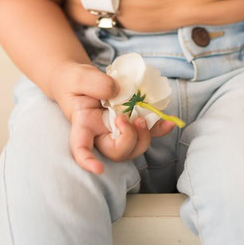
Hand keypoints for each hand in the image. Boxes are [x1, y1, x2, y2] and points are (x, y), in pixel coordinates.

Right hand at [47, 60, 174, 173]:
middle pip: (116, 152)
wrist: (82, 79)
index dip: (88, 160)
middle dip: (128, 140)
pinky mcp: (131, 121)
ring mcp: (117, 129)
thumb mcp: (79, 76)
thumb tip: (118, 92)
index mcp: (83, 124)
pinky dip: (160, 128)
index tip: (98, 168)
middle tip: (125, 118)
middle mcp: (101, 132)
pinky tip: (169, 122)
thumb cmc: (74, 81)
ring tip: (143, 116)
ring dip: (145, 136)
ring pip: (134, 147)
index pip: (81, 148)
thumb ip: (96, 83)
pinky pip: (148, 130)